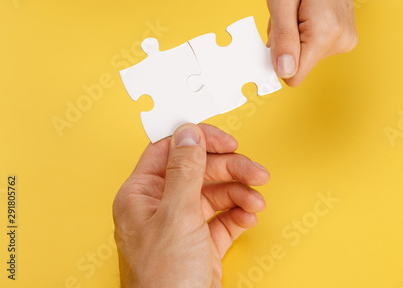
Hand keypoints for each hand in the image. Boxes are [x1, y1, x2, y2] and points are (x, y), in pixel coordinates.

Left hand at [113, 124, 269, 286]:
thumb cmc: (164, 279)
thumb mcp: (176, 216)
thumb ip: (184, 171)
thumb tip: (188, 133)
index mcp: (142, 194)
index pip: (170, 151)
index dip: (199, 141)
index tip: (226, 141)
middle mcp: (161, 206)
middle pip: (200, 171)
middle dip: (230, 170)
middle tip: (255, 172)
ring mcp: (182, 224)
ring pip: (215, 193)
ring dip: (240, 194)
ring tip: (255, 204)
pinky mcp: (201, 242)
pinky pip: (223, 218)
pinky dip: (238, 215)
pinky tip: (249, 217)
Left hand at [267, 0, 357, 86]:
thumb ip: (282, 37)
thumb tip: (284, 72)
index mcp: (326, 33)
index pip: (294, 75)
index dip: (276, 60)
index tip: (273, 38)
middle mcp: (341, 40)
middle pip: (298, 65)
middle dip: (285, 42)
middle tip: (289, 12)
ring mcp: (346, 38)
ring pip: (305, 56)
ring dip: (294, 35)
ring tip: (299, 7)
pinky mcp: (345, 35)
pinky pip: (314, 46)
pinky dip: (304, 31)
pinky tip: (307, 9)